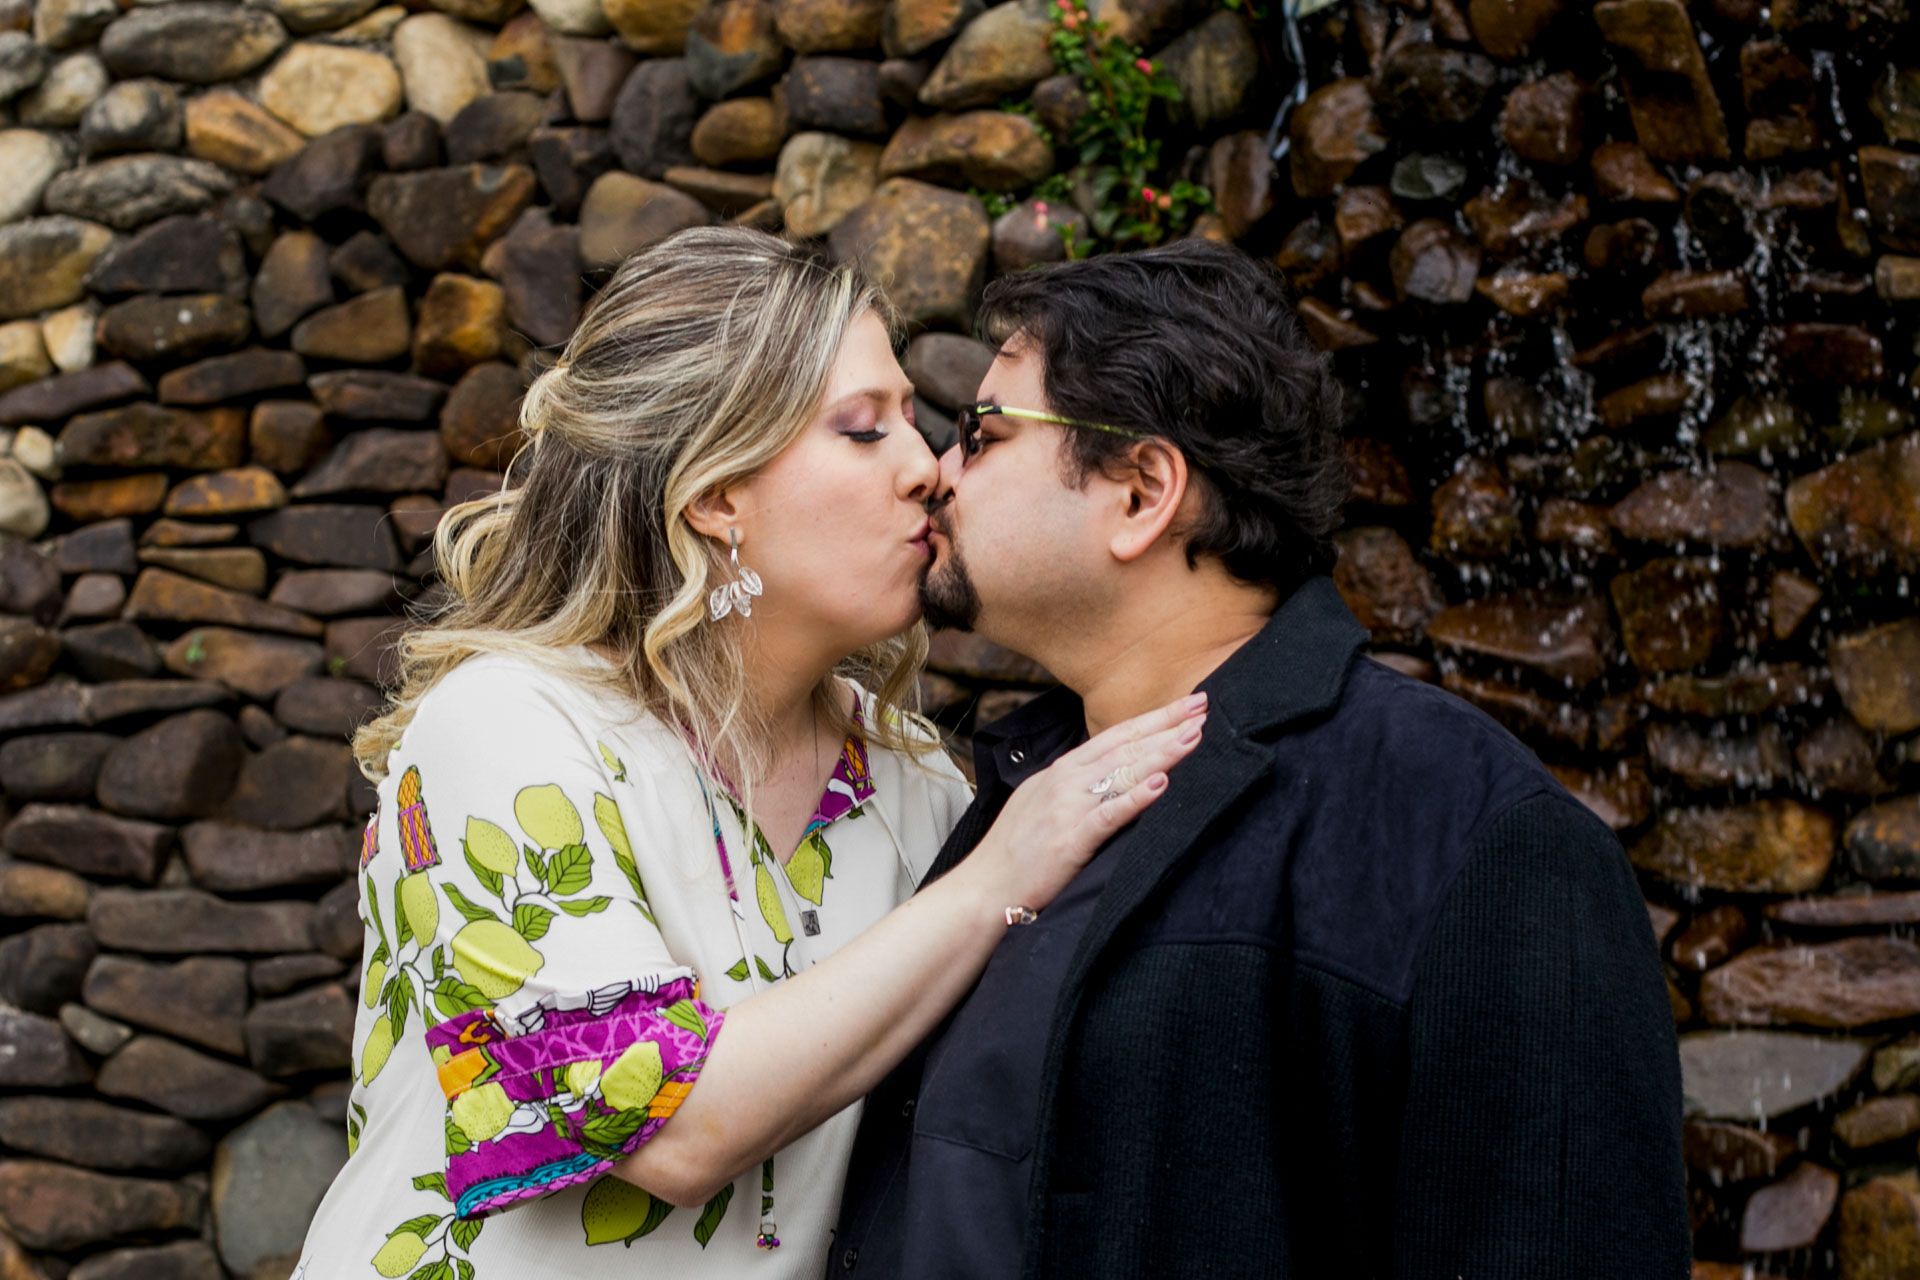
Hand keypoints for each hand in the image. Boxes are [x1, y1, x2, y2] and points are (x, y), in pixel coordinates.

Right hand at [961, 692, 1207, 913]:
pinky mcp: (1070, 840)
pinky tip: (1160, 785)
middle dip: (1166, 725)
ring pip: (1121, 772)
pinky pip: (1109, 815)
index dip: (1152, 719)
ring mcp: (1067, 808)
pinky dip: (1135, 798)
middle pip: (1124, 746)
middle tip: (1203, 707)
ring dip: (1161, 753)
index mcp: (1060, 771)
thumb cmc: (1014, 852)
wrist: (983, 888)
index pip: (1115, 736)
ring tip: (1194, 736)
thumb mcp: (1041, 803)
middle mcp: (1064, 781)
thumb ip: (1074, 787)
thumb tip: (1109, 775)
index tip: (1187, 705)